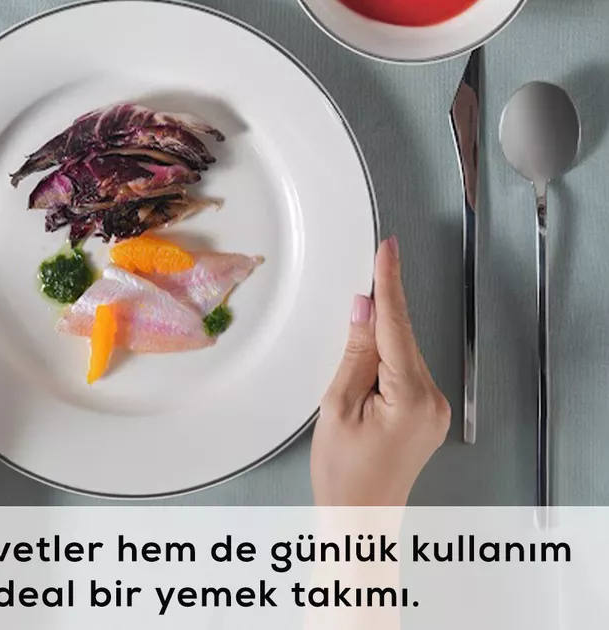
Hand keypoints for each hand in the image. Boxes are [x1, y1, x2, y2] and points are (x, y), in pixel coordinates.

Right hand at [310, 235, 449, 506]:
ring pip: (402, 354)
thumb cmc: (345, 476)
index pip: (397, 325)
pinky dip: (386, 363)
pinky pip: (405, 371)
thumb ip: (355, 353)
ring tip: (352, 388)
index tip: (388, 249)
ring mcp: (434, 409)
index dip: (390, 282)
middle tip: (353, 327)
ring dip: (378, 348)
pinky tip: (367, 380)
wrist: (359, 522)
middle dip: (375, 323)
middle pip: (401, 338)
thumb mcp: (337, 406)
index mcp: (412, 398)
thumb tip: (364, 309)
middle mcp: (432, 401)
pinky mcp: (428, 414)